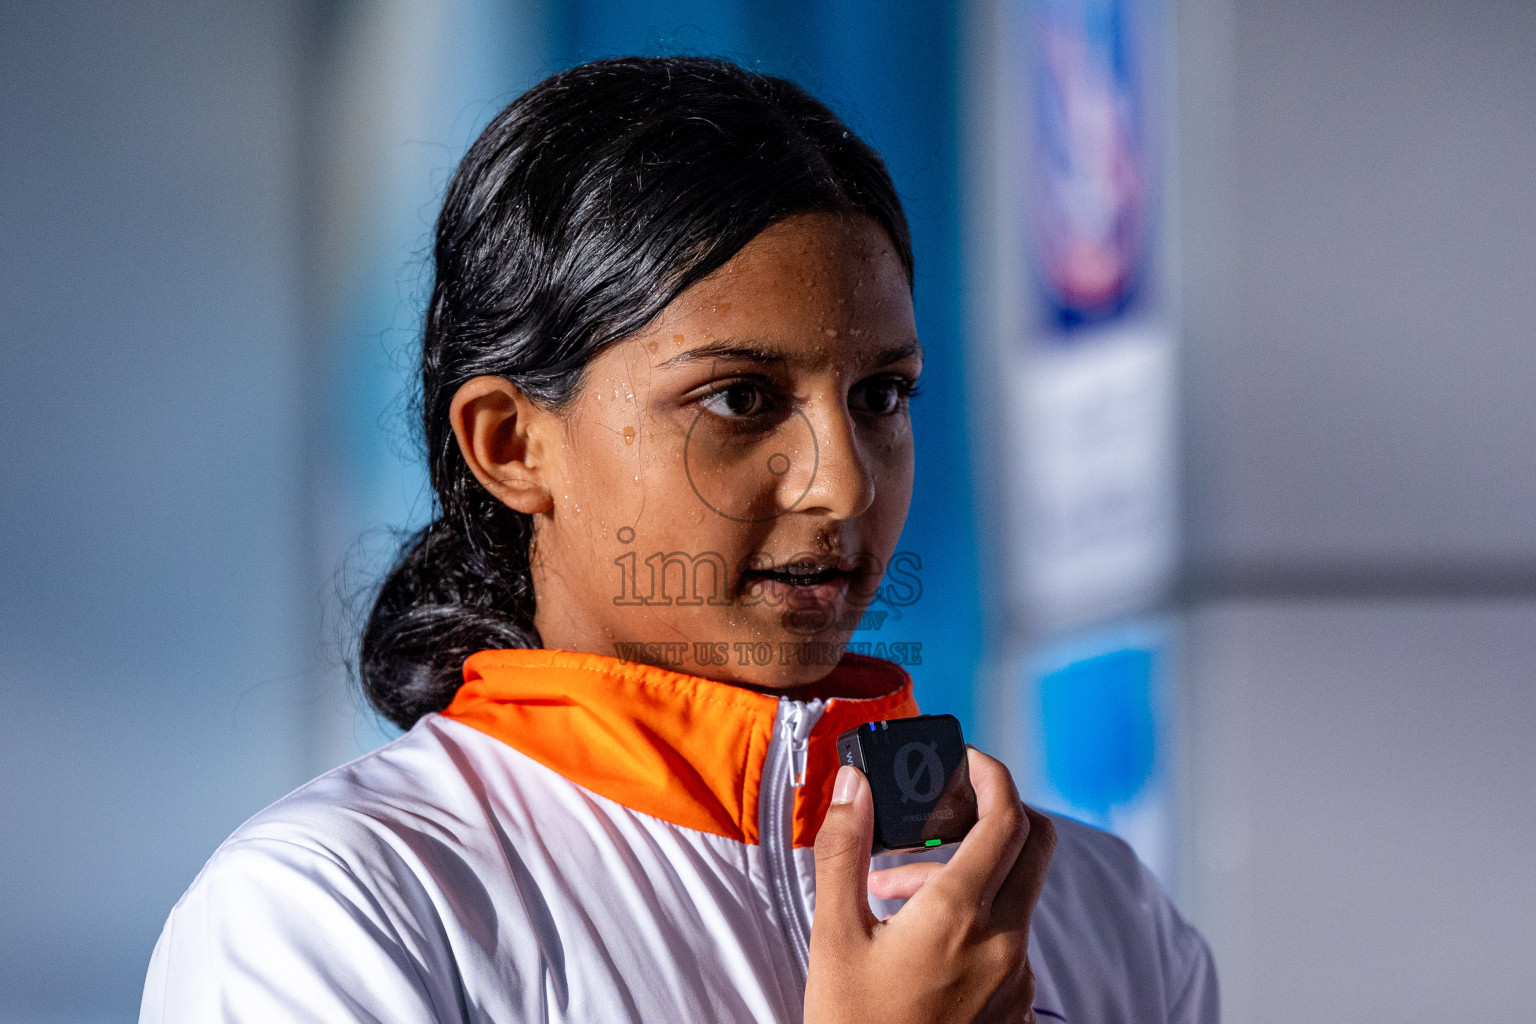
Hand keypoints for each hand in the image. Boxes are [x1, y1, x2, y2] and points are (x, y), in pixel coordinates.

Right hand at [804, 746, 1055, 1023]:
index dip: (992, 774)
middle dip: (993, 812)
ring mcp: (1018, 981)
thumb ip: (846, 850)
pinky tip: (916, 944)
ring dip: (965, 876)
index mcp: (960, 917)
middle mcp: (1005, 945)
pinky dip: (971, 922)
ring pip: (1012, 897)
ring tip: (890, 898)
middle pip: (1034, 845)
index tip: (964, 759)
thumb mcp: (834, 938)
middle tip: (942, 811)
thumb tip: (856, 783)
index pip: (1007, 817)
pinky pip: (1008, 942)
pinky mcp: (1018, 1011)